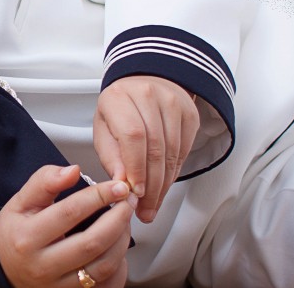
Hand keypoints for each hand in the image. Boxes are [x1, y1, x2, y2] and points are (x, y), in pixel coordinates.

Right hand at [0, 164, 134, 287]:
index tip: (117, 186)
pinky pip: (104, 284)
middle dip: (117, 219)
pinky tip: (117, 246)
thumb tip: (72, 170)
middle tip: (127, 202)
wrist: (5, 266)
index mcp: (28, 237)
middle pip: (91, 243)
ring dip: (121, 241)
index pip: (69, 212)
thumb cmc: (16, 231)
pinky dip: (118, 265)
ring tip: (124, 221)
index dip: (98, 196)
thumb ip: (45, 181)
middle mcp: (42, 266)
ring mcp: (58, 286)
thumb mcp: (21, 200)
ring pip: (102, 267)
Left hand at [93, 75, 198, 222]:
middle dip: (151, 185)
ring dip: (163, 184)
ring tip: (153, 204)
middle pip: (155, 147)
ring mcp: (172, 102)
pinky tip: (163, 186)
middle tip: (145, 209)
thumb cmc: (119, 109)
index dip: (136, 167)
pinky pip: (184, 151)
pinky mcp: (189, 114)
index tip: (134, 192)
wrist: (144, 83)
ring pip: (172, 152)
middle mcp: (147, 95)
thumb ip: (111, 157)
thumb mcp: (103, 129)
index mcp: (119, 97)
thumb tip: (121, 184)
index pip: (133, 136)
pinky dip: (173, 174)